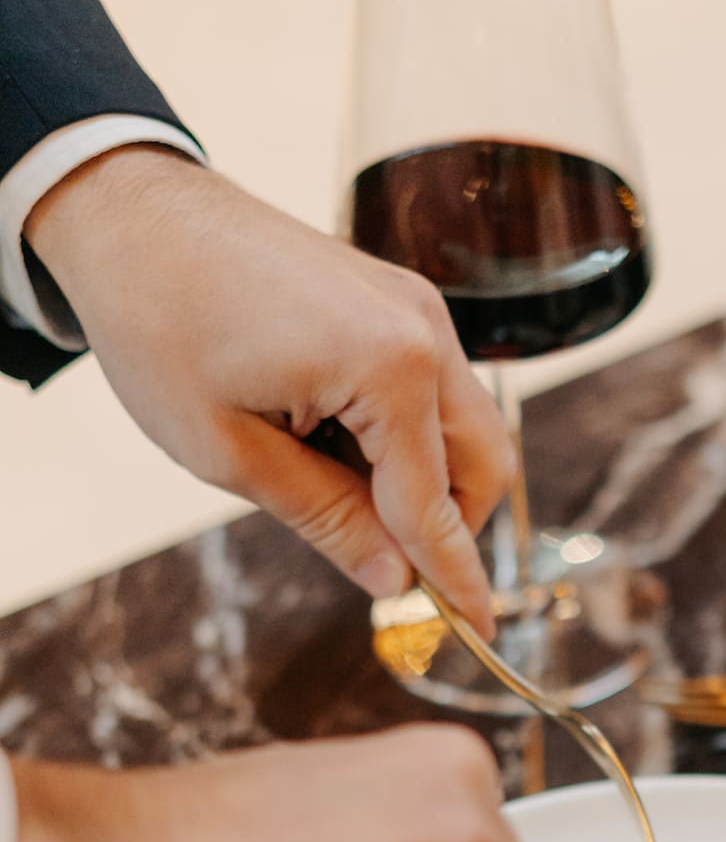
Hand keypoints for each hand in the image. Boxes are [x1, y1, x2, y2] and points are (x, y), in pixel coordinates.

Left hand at [25, 147, 510, 634]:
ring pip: (463, 426)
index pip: (435, 504)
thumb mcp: (231, 452)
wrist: (127, 211)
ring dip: (422, 478)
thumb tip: (392, 580)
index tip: (477, 630)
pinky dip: (403, 433)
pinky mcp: (399, 297)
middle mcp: (424, 330)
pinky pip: (432, 386)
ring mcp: (417, 306)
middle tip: (385, 563)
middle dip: (448, 526)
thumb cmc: (162, 323)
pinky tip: (330, 436)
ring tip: (325, 479)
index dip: (453, 577)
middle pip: (482, 464)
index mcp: (389, 367)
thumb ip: (326, 519)